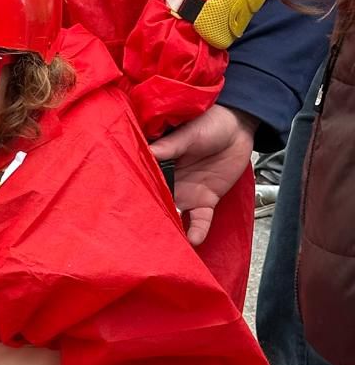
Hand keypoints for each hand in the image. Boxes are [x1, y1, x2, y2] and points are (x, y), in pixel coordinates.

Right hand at [147, 104, 256, 246]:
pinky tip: (193, 241)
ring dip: (169, 228)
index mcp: (161, 163)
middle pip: (155, 202)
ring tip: (160, 242)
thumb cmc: (211, 122)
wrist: (239, 128)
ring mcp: (187, 193)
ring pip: (174, 215)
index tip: (123, 204)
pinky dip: (197, 231)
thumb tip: (149, 152)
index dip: (135, 191)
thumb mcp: (190, 132)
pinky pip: (200, 220)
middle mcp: (170, 182)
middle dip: (147, 216)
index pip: (145, 179)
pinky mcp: (206, 201)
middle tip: (135, 232)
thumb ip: (171, 145)